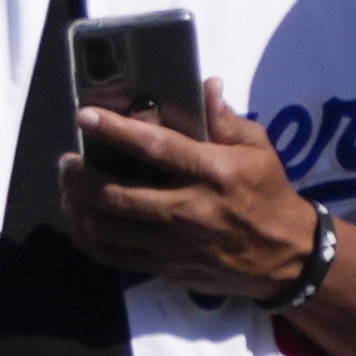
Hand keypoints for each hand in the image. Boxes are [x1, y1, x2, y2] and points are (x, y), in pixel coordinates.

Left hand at [60, 92, 326, 300]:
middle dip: (81, 177)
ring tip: (67, 189)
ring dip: (78, 208)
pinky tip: (80, 223)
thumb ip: (226, 119)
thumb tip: (206, 85)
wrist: (290, 258)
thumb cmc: (270, 194)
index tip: (85, 116)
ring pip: (111, 230)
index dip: (115, 130)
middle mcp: (191, 210)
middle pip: (119, 194)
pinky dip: (91, 240)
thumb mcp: (258, 150)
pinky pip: (118, 258)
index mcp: (213, 173)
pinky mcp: (171, 270)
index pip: (156, 148)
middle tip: (66, 162)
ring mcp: (178, 245)